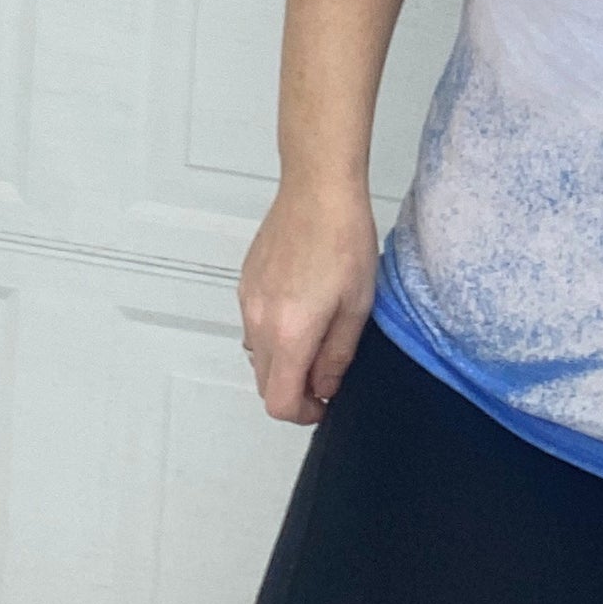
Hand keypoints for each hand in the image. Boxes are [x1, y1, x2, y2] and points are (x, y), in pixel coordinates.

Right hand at [237, 184, 378, 424]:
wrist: (318, 190)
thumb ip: (338, 355)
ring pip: (258, 356)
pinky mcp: (245, 284)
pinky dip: (274, 334)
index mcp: (290, 333)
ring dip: (284, 362)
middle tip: (327, 374)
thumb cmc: (344, 240)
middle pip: (264, 383)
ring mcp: (247, 301)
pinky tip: (302, 309)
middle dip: (295, 390)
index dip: (304, 413)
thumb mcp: (357, 306)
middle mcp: (259, 322)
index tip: (325, 403)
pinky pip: (253, 326)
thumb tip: (325, 386)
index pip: (279, 401)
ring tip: (317, 337)